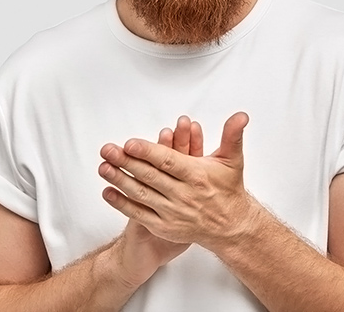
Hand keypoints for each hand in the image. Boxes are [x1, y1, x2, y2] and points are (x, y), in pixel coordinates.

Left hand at [99, 112, 252, 250]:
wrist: (231, 227)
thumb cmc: (229, 189)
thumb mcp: (232, 159)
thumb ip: (232, 135)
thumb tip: (240, 116)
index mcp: (197, 176)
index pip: (168, 161)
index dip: (148, 152)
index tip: (130, 143)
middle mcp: (183, 195)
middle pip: (150, 176)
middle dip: (126, 162)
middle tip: (108, 150)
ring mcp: (172, 212)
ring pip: (141, 194)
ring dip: (119, 180)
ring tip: (103, 167)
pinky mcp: (164, 226)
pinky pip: (139, 214)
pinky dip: (122, 204)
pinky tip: (108, 191)